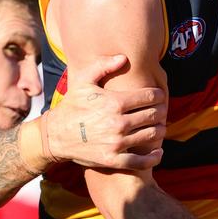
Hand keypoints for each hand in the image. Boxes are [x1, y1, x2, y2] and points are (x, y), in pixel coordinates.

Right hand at [47, 54, 165, 169]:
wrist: (55, 135)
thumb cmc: (71, 106)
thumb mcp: (82, 81)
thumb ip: (103, 66)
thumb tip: (124, 58)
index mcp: (114, 102)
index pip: (148, 97)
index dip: (158, 95)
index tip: (160, 96)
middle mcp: (118, 123)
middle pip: (153, 115)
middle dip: (161, 112)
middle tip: (162, 111)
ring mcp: (116, 143)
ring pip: (151, 136)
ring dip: (160, 131)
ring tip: (160, 127)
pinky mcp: (113, 160)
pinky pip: (141, 161)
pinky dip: (154, 157)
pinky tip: (158, 152)